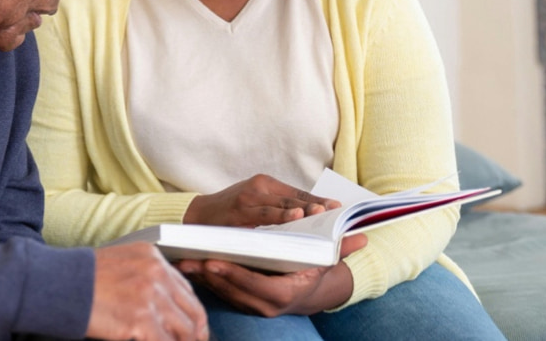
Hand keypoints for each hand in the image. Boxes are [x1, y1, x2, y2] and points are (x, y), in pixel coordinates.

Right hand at [86, 242, 209, 340]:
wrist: (58, 284)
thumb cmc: (82, 278)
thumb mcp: (120, 263)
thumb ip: (145, 277)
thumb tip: (163, 306)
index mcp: (152, 257)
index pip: (185, 289)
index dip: (191, 313)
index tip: (193, 327)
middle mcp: (156, 272)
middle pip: (191, 309)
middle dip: (195, 332)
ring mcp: (150, 296)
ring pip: (184, 329)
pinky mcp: (141, 319)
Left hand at [176, 233, 367, 316]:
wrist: (312, 293)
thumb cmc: (316, 270)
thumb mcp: (328, 260)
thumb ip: (341, 249)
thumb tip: (361, 238)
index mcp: (286, 293)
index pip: (257, 288)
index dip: (235, 276)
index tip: (215, 262)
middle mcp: (268, 305)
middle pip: (234, 292)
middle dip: (211, 277)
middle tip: (191, 259)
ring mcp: (253, 306)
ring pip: (224, 294)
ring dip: (203, 279)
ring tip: (183, 261)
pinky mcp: (242, 302)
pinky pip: (220, 293)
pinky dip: (205, 281)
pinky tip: (189, 265)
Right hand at [184, 174, 339, 227]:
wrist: (197, 215)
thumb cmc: (229, 212)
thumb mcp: (254, 203)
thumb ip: (276, 206)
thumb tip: (305, 216)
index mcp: (265, 183)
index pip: (297, 193)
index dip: (318, 200)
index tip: (337, 207)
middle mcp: (259, 187)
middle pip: (294, 197)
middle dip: (316, 205)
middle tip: (335, 211)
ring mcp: (249, 198)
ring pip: (282, 204)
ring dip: (302, 210)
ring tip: (320, 213)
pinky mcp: (240, 210)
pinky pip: (265, 215)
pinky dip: (282, 216)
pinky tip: (295, 218)